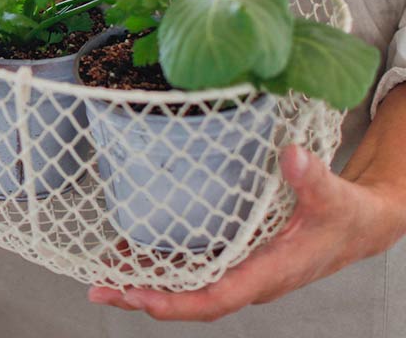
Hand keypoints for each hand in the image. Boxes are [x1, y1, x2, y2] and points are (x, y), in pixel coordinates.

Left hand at [88, 144, 405, 321]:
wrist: (358, 225)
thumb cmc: (346, 217)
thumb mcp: (335, 197)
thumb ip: (313, 179)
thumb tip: (292, 156)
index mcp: (270, 272)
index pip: (217, 298)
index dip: (176, 302)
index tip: (140, 297)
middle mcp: (249, 278)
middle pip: (189, 298)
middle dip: (143, 296)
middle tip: (100, 288)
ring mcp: (239, 270)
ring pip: (186, 285)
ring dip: (144, 280)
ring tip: (102, 272)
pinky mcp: (234, 257)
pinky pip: (192, 266)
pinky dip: (161, 262)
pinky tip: (131, 251)